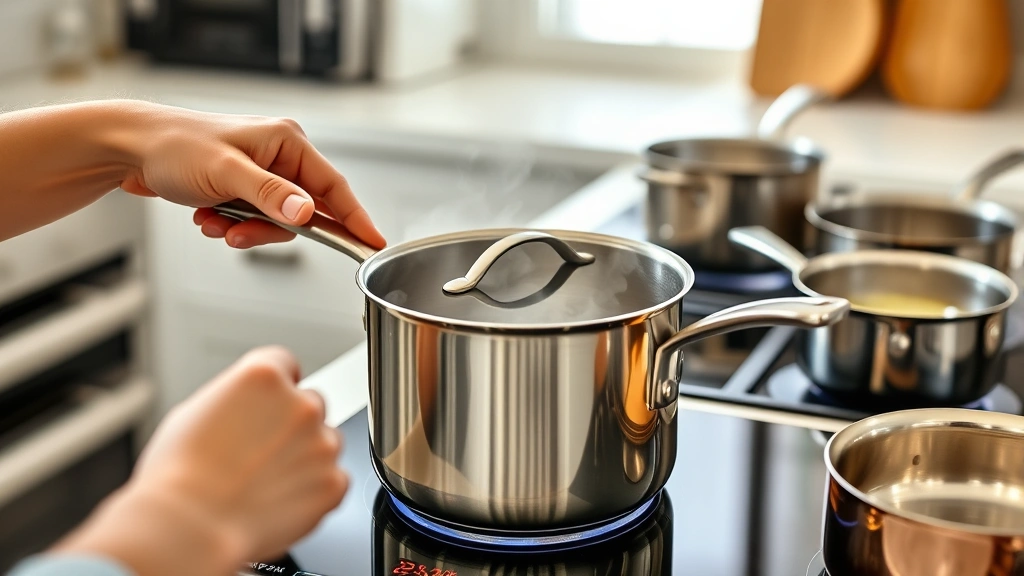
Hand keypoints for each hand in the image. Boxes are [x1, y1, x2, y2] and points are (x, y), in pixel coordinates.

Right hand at [53, 347, 346, 575]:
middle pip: (308, 405)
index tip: (270, 404)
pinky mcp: (333, 482)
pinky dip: (314, 491)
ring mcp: (322, 443)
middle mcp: (301, 404)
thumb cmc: (179, 476)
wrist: (190, 528)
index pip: (286, 365)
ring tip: (266, 483)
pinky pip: (334, 480)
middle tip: (260, 453)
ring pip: (325, 442)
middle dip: (290, 425)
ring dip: (306, 457)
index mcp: (264, 377)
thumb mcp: (193, 413)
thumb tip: (247, 407)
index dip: (276, 388)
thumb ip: (236, 400)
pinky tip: (280, 502)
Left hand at [118, 102, 385, 249]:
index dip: (356, 219)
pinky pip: (255, 220)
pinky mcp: (244, 186)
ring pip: (276, 221)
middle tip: (240, 234)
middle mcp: (280, 155)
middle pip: (303, 211)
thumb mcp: (225, 172)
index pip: (334, 187)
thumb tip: (308, 213)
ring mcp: (263, 172)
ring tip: (214, 222)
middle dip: (270, 229)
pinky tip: (208, 216)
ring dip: (245, 229)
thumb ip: (269, 194)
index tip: (373, 245)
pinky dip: (232, 226)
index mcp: (287, 142)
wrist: (129, 148)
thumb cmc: (173, 146)